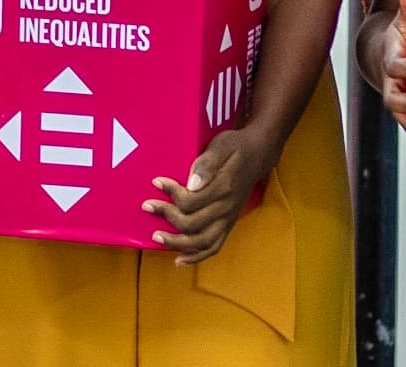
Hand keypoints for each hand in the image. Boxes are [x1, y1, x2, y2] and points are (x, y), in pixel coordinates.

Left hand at [147, 127, 276, 263]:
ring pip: (201, 242)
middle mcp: (226, 208)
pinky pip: (214, 248)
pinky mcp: (228, 224)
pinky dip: (195, 257)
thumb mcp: (222, 145)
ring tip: (157, 237)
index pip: (191, 200)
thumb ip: (207, 164)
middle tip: (148, 205)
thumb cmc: (235, 147)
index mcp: (224, 187)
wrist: (258, 154)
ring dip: (177, 243)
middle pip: (191, 223)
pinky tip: (179, 259)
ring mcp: (228, 219)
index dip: (170, 193)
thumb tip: (192, 183)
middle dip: (166, 216)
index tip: (157, 182)